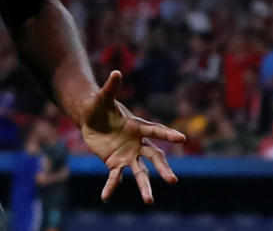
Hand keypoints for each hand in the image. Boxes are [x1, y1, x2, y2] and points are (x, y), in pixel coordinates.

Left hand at [81, 71, 185, 203]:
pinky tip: (105, 197)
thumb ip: (111, 87)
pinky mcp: (115, 163)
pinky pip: (115, 178)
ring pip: (140, 172)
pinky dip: (111, 187)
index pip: (155, 130)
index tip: (181, 137)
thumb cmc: (100, 106)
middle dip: (163, 168)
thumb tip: (116, 72)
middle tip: (173, 180)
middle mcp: (137, 143)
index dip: (167, 133)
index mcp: (138, 126)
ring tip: (149, 201)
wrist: (90, 118)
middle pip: (154, 157)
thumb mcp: (103, 97)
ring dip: (145, 186)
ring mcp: (128, 155)